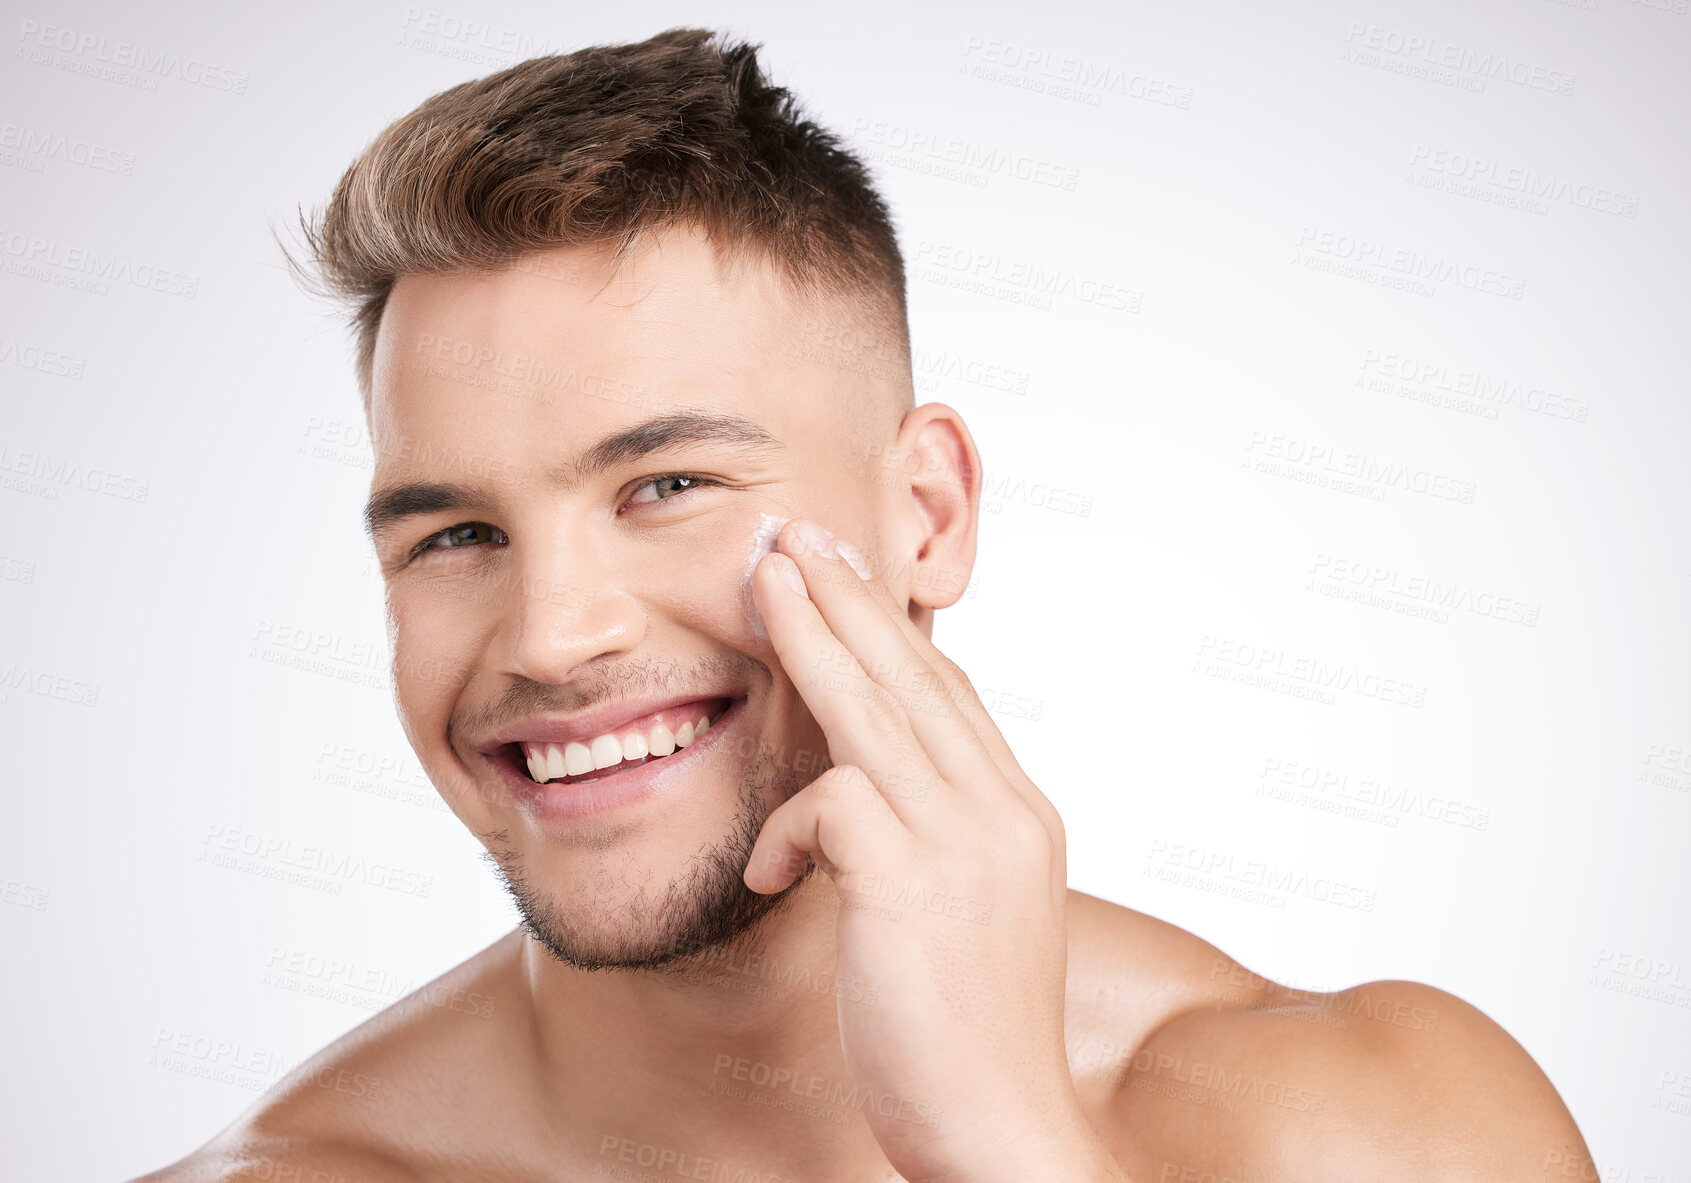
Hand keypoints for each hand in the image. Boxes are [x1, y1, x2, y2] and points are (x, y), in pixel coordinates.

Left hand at [744, 519, 1127, 1182]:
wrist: (1001, 1134)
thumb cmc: (965, 1036)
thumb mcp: (961, 915)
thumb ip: (929, 842)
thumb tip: (856, 800)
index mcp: (1018, 817)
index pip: (952, 698)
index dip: (894, 633)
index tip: (848, 579)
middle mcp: (1003, 814)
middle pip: (915, 678)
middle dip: (850, 599)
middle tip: (797, 535)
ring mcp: (965, 846)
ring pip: (875, 710)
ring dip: (811, 640)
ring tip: (765, 580)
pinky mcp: (913, 889)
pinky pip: (830, 806)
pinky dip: (786, 826)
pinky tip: (766, 867)